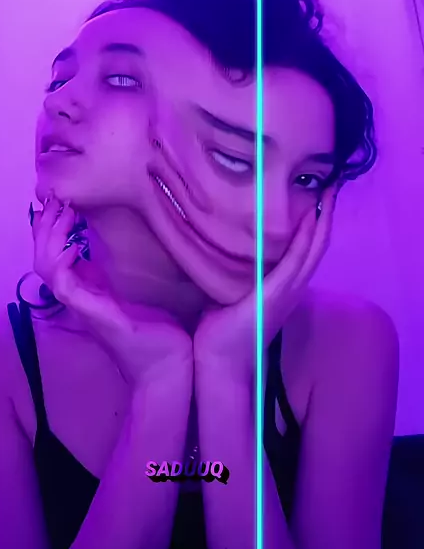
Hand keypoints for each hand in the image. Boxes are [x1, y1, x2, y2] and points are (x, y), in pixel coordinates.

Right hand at [32, 192, 192, 386]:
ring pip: (44, 266)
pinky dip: (59, 261)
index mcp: (89, 287)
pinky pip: (61, 284)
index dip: (53, 226)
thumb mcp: (147, 287)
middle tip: (57, 197)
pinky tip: (71, 244)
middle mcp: (80, 294)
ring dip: (49, 235)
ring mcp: (81, 304)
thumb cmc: (163, 329)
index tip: (65, 199)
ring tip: (62, 210)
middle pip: (43, 255)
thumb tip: (143, 232)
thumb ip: (136, 264)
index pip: (55, 252)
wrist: (169, 367)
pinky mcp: (90, 312)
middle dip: (46, 224)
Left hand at [194, 186, 336, 382]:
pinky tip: (309, 218)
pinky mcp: (277, 294)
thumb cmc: (219, 330)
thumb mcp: (229, 291)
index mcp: (283, 288)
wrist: (218, 361)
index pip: (306, 250)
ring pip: (313, 250)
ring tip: (327, 195)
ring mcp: (288, 292)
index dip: (315, 225)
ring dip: (321, 222)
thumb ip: (235, 271)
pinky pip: (297, 261)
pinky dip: (306, 239)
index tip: (317, 197)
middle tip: (331, 187)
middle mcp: (292, 288)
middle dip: (325, 216)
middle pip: (317, 246)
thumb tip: (218, 244)